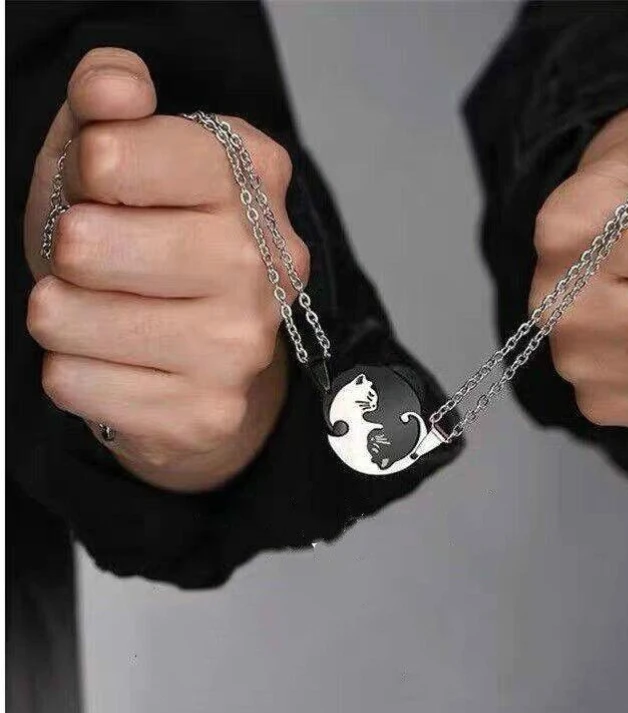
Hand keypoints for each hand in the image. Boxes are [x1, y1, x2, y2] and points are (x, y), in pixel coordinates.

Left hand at [24, 48, 309, 490]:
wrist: (208, 359)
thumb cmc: (152, 246)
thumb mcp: (124, 159)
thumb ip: (110, 104)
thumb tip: (114, 87)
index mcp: (252, 177)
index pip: (110, 155)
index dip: (82, 172)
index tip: (106, 189)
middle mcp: (265, 263)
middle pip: (84, 243)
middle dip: (69, 251)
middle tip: (102, 262)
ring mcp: (243, 345)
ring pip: (64, 317)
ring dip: (63, 313)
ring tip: (105, 313)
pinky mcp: (210, 411)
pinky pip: (71, 382)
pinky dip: (75, 372)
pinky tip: (118, 363)